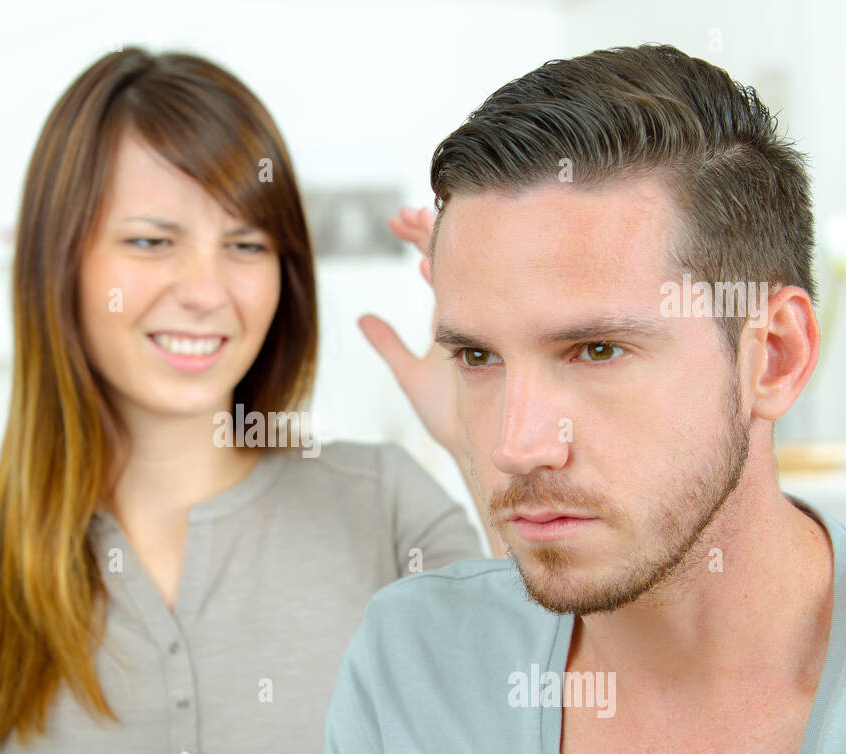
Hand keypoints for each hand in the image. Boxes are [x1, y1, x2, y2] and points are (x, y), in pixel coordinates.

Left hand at [359, 205, 464, 460]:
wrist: (481, 449)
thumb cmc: (454, 420)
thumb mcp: (410, 375)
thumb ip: (387, 345)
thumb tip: (362, 319)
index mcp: (452, 319)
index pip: (434, 266)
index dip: (417, 240)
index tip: (396, 219)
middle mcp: (469, 316)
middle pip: (448, 262)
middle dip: (426, 233)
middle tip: (403, 212)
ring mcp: (479, 325)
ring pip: (460, 274)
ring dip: (434, 248)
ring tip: (413, 221)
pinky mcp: (483, 344)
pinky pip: (464, 305)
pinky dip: (443, 286)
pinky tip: (423, 269)